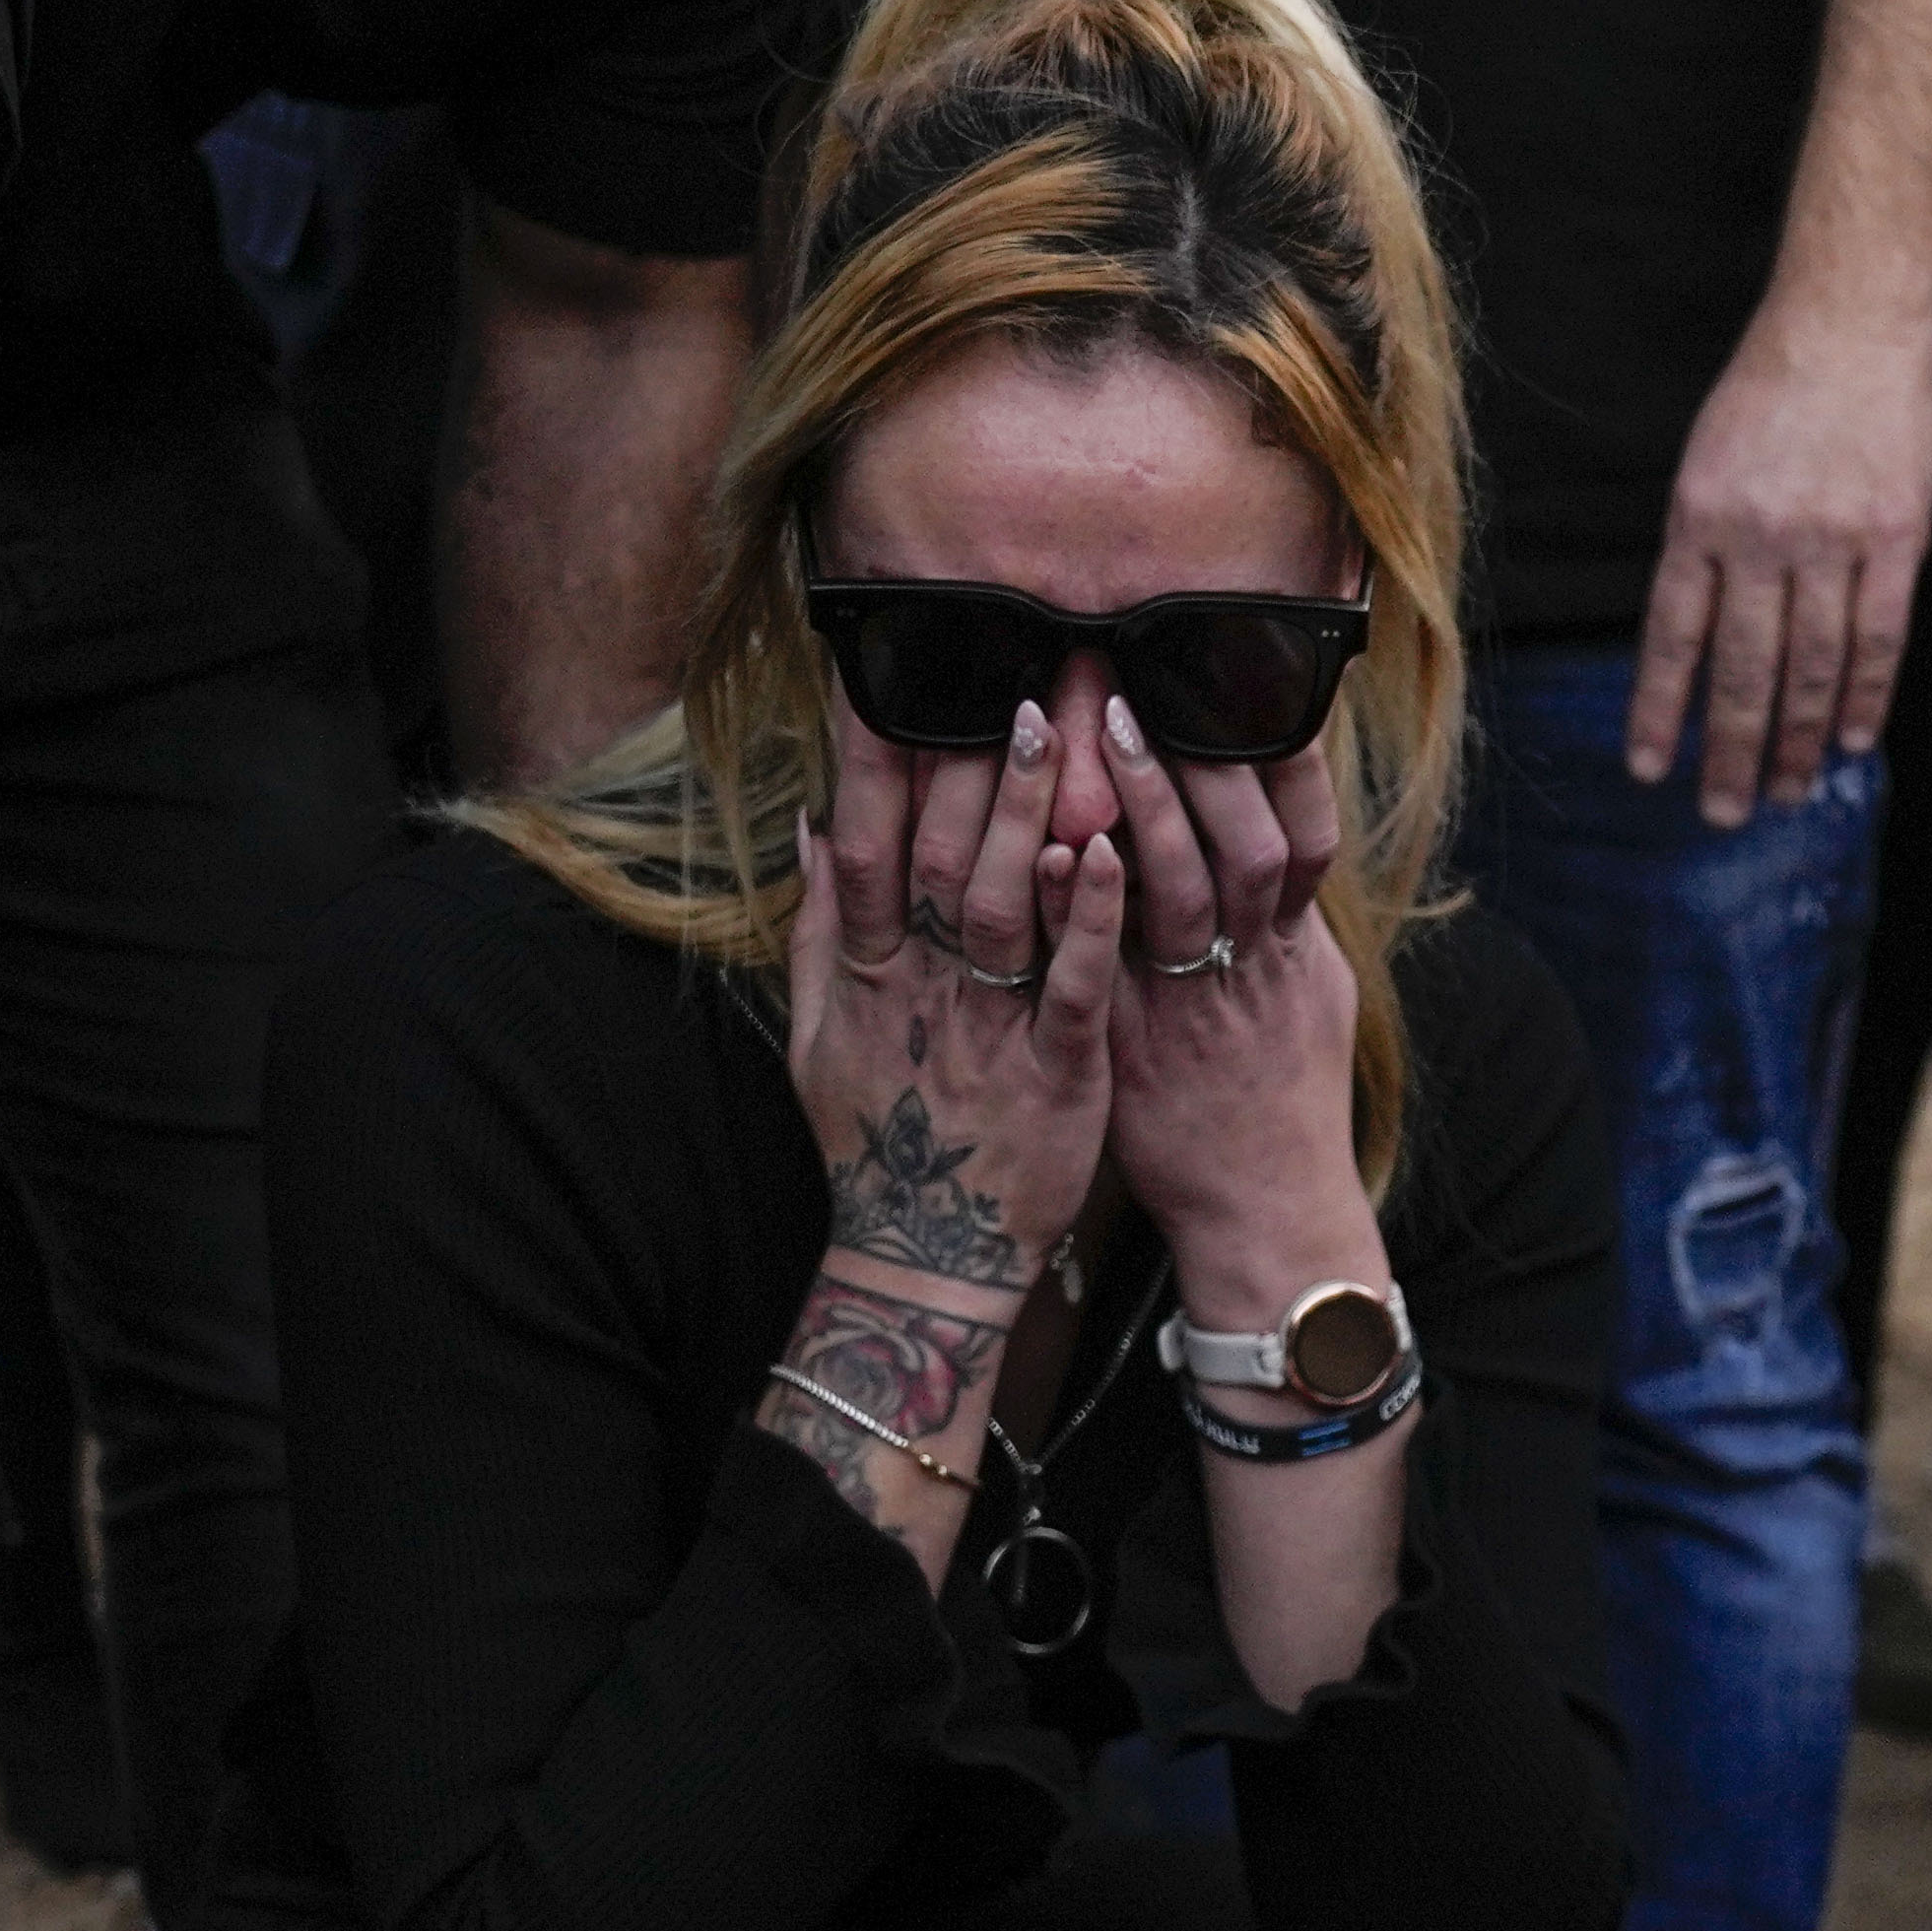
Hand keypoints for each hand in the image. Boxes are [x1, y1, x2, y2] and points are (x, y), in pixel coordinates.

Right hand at [766, 685, 1120, 1559]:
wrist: (925, 1261)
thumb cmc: (878, 1143)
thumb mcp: (822, 1038)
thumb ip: (820, 932)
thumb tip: (818, 828)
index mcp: (869, 973)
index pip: (862, 843)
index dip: (871, 757)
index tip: (887, 675)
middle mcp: (923, 991)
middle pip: (938, 854)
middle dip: (969, 759)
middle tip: (1008, 669)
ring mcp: (991, 1029)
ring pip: (1010, 904)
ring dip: (1033, 812)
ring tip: (1060, 726)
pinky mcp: (1060, 1073)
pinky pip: (1078, 983)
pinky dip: (1093, 915)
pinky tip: (1113, 850)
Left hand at [1089, 695, 1382, 1324]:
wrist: (1268, 1216)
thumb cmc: (1284, 1104)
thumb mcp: (1314, 999)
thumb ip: (1294, 917)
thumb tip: (1288, 839)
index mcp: (1297, 946)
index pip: (1302, 828)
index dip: (1275, 755)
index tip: (1230, 681)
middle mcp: (1255, 965)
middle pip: (1241, 838)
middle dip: (1195, 756)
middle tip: (1140, 678)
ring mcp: (1197, 1005)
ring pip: (1190, 886)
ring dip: (1145, 806)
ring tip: (1103, 730)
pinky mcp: (1140, 1049)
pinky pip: (1114, 964)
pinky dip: (1087, 903)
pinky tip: (1052, 847)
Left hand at [1626, 298, 1931, 828]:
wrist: (1851, 322)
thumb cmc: (1775, 390)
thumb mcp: (1711, 461)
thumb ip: (1706, 548)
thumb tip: (1699, 643)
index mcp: (1700, 518)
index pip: (1672, 635)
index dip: (1660, 708)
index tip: (1650, 768)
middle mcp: (1759, 535)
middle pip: (1742, 669)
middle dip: (1731, 751)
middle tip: (1724, 812)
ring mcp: (1830, 539)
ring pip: (1810, 665)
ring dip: (1796, 740)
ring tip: (1787, 793)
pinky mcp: (1894, 538)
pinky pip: (1879, 637)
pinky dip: (1863, 696)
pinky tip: (1849, 741)